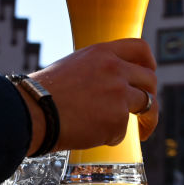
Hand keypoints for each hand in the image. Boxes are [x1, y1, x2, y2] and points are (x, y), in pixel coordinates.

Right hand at [31, 38, 157, 153]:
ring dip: (147, 121)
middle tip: (146, 111)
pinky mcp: (117, 119)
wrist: (31, 112)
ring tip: (143, 132)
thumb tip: (111, 86)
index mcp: (102, 53)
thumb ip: (96, 71)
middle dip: (152, 96)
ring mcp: (118, 94)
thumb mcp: (72, 68)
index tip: (149, 75)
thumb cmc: (42, 94)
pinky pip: (123, 131)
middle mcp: (115, 69)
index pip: (139, 48)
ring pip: (147, 105)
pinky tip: (93, 136)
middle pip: (150, 80)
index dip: (149, 63)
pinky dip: (111, 137)